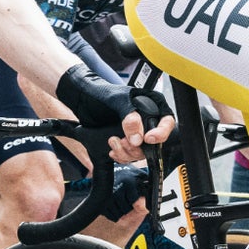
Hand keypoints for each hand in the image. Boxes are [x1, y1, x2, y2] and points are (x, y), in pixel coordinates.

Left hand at [53, 65, 174, 161]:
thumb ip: (129, 116)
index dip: (161, 133)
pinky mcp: (127, 141)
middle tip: (123, 142)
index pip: (166, 121)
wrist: (81, 100)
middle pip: (154, 142)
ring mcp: (137, 131)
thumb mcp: (116, 100)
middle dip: (138, 147)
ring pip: (142, 152)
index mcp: (151, 103)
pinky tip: (112, 149)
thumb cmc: (99, 92)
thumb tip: (138, 138)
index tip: (148, 139)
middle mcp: (146, 118)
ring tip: (113, 142)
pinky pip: (130, 155)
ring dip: (127, 152)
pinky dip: (121, 156)